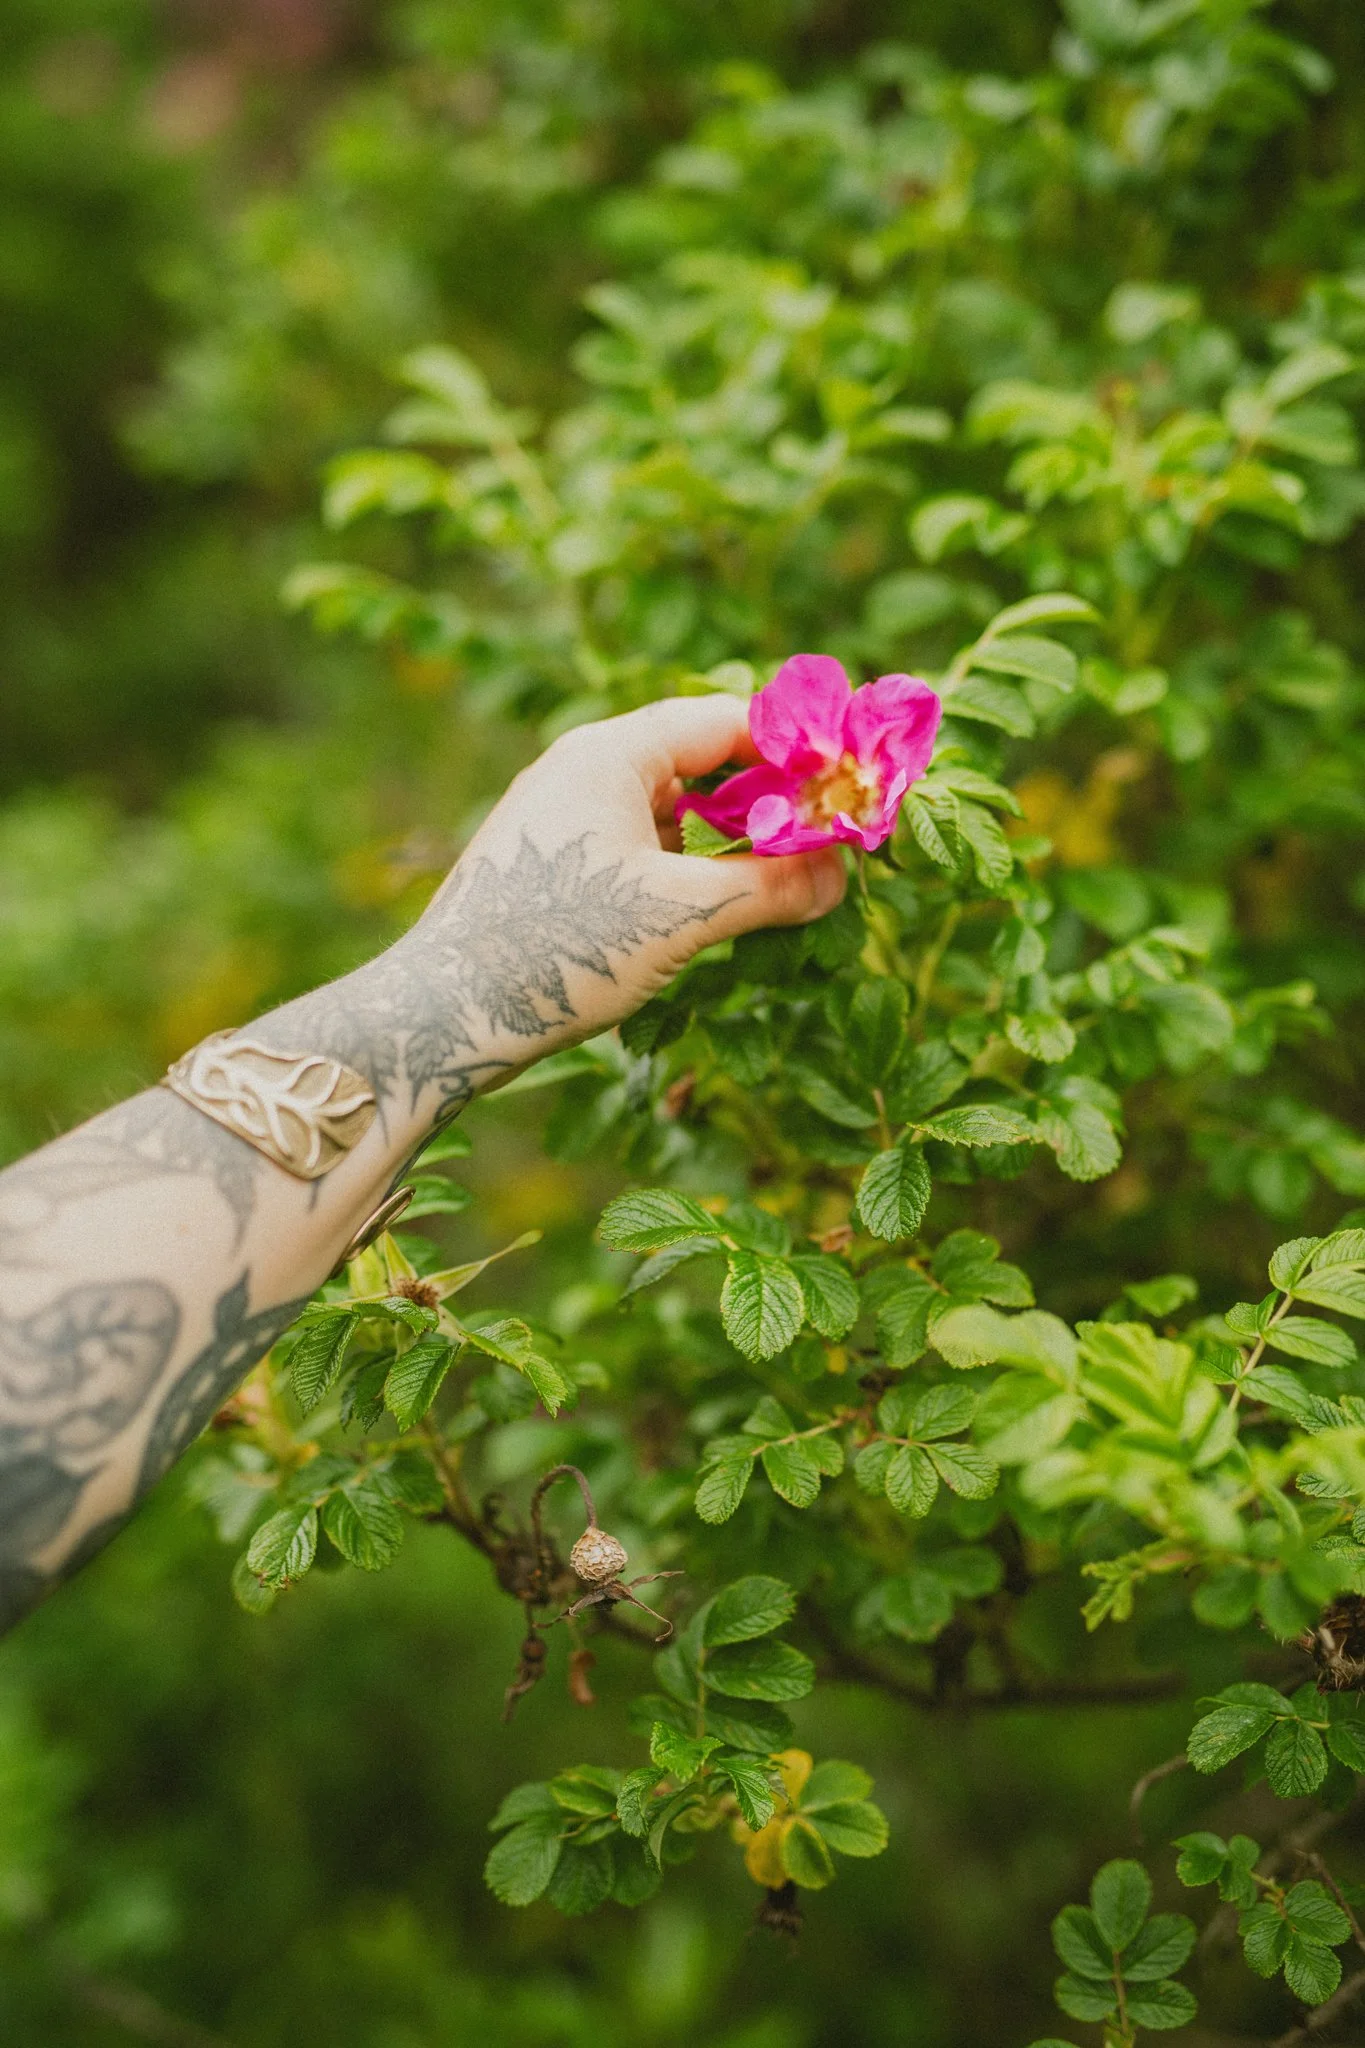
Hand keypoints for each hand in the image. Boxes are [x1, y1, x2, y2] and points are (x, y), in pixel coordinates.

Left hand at [403, 695, 846, 1099]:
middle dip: (767, 801)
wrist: (442, 1017)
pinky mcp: (547, 864)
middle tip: (825, 842)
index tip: (847, 789)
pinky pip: (634, 846)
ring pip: (668, 810)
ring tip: (780, 886)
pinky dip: (682, 869)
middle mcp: (580, 769)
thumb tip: (838, 874)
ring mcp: (559, 817)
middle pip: (699, 761)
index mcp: (609, 753)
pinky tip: (709, 914)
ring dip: (726, 841)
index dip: (795, 751)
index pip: (726, 721)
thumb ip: (771, 887)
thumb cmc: (557, 950)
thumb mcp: (681, 917)